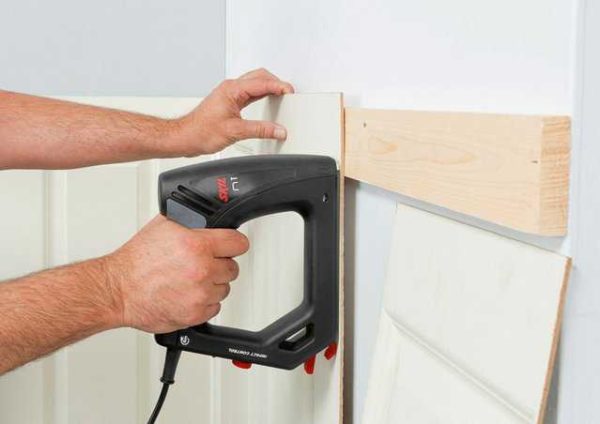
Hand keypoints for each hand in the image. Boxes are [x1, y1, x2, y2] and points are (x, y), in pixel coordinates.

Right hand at [104, 215, 248, 332]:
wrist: (118, 291)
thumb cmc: (136, 261)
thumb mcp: (163, 226)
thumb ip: (191, 222)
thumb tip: (208, 219)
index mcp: (197, 245)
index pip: (238, 243)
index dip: (234, 243)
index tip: (231, 246)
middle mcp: (201, 270)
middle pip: (233, 267)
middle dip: (220, 264)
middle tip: (202, 264)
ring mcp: (199, 294)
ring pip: (224, 288)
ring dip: (212, 284)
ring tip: (190, 280)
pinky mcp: (195, 314)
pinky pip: (214, 307)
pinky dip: (204, 303)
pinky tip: (188, 294)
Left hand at [169, 68, 294, 155]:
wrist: (185, 137)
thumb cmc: (201, 131)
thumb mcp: (236, 132)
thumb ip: (261, 130)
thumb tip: (278, 130)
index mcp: (232, 89)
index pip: (262, 82)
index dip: (279, 86)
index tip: (290, 92)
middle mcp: (231, 88)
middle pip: (260, 76)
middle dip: (276, 82)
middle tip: (288, 93)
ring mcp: (229, 94)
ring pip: (255, 83)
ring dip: (269, 87)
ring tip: (281, 96)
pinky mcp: (229, 101)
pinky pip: (250, 93)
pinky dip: (262, 94)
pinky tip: (267, 101)